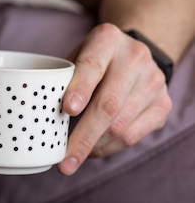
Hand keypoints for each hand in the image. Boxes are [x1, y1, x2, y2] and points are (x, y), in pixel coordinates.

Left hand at [58, 23, 171, 174]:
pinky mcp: (163, 104)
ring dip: (93, 147)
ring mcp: (153, 82)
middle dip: (83, 137)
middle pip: (108, 104)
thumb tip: (38, 116)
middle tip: (64, 161)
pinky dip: (109, 149)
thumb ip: (61, 79)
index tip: (67, 110)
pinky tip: (93, 150)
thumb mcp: (75, 57)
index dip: (80, 89)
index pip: (92, 66)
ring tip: (73, 157)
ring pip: (121, 126)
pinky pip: (133, 136)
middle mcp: (135, 58)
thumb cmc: (93, 61)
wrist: (134, 52)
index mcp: (107, 40)